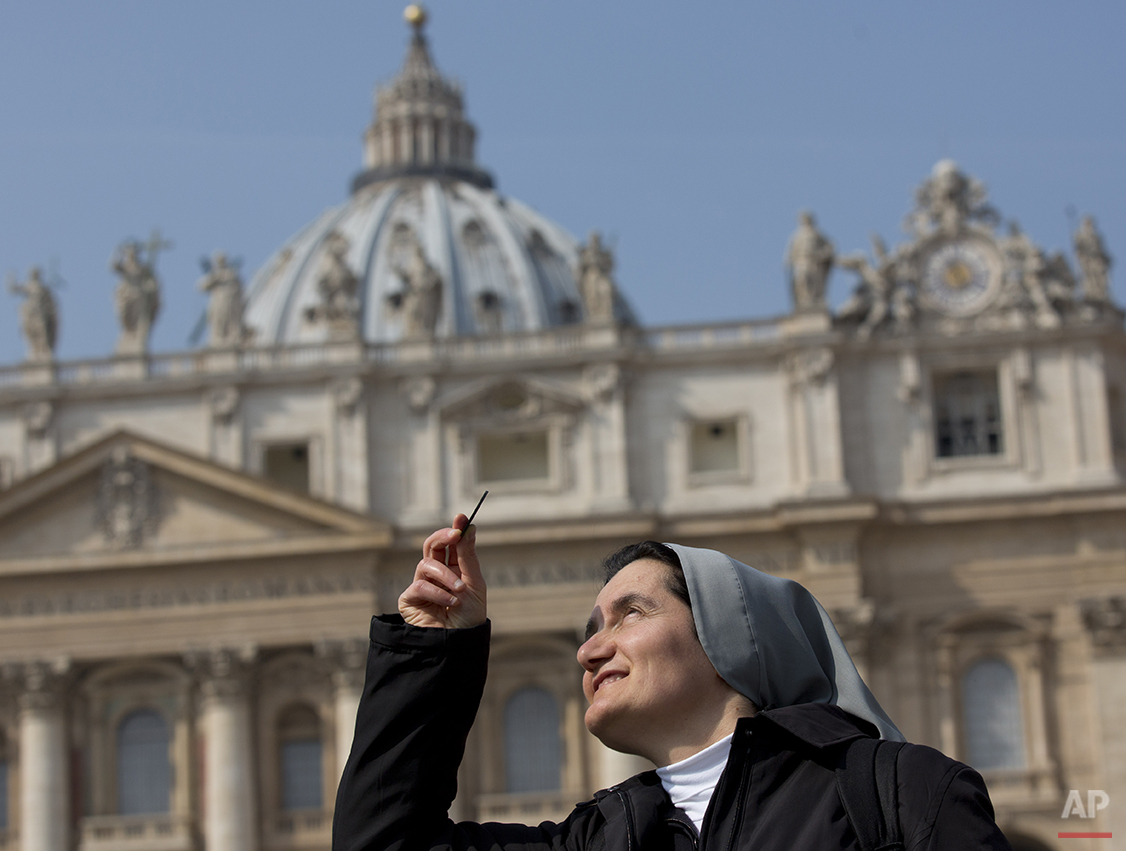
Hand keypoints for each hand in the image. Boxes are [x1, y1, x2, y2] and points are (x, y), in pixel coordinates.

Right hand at [398, 514, 486, 628]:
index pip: (449, 543)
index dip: (454, 529)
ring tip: (460, 592)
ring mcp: (422, 586)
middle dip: (442, 537)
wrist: (460, 645)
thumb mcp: (474, 584)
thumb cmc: (470, 617)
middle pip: (431, 546)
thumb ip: (468, 555)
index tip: (461, 518)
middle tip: (454, 535)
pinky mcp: (410, 601)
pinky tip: (450, 603)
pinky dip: (438, 593)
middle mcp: (436, 575)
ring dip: (446, 575)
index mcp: (454, 569)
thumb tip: (468, 525)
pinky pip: (420, 586)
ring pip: (426, 565)